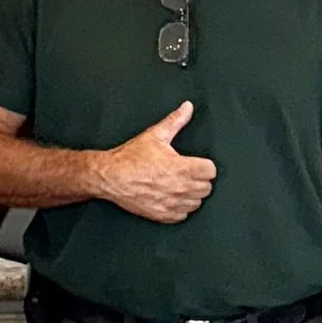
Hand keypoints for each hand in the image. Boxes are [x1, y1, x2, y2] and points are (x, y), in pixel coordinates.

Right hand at [96, 102, 216, 224]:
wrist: (110, 177)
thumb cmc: (130, 157)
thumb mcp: (154, 135)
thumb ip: (175, 121)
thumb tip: (188, 107)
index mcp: (181, 167)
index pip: (211, 171)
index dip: (204, 165)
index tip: (195, 163)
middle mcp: (180, 187)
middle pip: (206, 188)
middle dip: (199, 180)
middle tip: (186, 173)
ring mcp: (172, 203)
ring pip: (196, 202)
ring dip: (191, 195)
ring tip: (179, 185)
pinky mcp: (163, 214)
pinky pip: (183, 215)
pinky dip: (180, 208)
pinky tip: (171, 198)